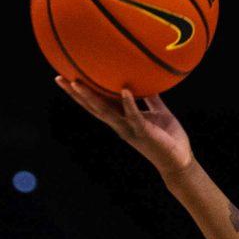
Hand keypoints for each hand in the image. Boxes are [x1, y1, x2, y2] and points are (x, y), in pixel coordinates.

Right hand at [55, 77, 193, 174]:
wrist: (179, 160)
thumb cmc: (168, 137)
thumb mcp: (158, 113)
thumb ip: (150, 98)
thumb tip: (147, 78)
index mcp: (121, 119)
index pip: (97, 103)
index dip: (82, 93)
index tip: (67, 78)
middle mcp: (120, 125)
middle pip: (92, 107)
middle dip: (75, 94)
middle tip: (59, 79)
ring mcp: (130, 129)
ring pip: (105, 112)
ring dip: (91, 98)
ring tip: (77, 83)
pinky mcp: (144, 132)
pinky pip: (134, 116)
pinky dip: (129, 104)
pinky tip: (124, 91)